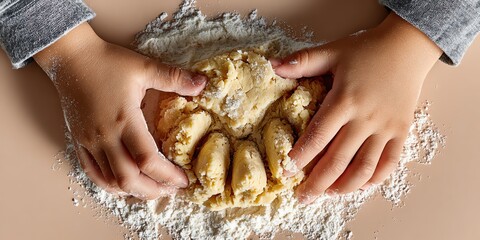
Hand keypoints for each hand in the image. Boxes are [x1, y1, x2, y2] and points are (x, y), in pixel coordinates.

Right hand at [34, 23, 206, 199]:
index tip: (184, 179)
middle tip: (171, 190)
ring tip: (152, 190)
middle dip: (153, 190)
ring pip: (110, 180)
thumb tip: (203, 84)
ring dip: (133, 191)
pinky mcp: (79, 142)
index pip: (148, 159)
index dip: (168, 175)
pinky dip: (109, 185)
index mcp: (124, 120)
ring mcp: (89, 142)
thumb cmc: (107, 62)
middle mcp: (105, 136)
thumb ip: (174, 77)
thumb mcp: (144, 67)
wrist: (71, 58)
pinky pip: (92, 172)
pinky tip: (123, 186)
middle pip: (128, 179)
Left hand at [272, 13, 441, 203]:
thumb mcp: (333, 51)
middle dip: (317, 182)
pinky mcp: (402, 132)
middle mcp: (365, 118)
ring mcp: (386, 128)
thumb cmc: (367, 50)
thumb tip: (273, 66)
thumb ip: (303, 61)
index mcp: (345, 100)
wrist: (408, 46)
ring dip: (345, 186)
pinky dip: (375, 178)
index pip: (318, 136)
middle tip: (303, 197)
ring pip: (364, 167)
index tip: (286, 171)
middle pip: (338, 159)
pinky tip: (361, 186)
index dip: (300, 157)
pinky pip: (390, 162)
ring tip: (328, 194)